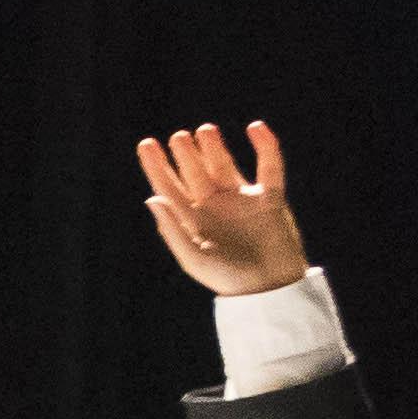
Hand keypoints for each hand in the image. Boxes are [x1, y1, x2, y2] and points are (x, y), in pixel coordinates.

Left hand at [133, 120, 307, 296]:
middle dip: (186, 155)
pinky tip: (256, 128)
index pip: (170, 189)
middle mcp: (214, 207)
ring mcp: (242, 201)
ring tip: (205, 130)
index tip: (146, 144)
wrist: (271, 290)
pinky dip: (266, 148)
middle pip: (195, 173)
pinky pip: (269, 168)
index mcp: (192, 221)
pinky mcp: (269, 200)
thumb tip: (152, 199)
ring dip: (214, 148)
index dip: (157, 167)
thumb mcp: (194, 258)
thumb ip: (172, 229)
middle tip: (179, 138)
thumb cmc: (229, 280)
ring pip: (224, 166)